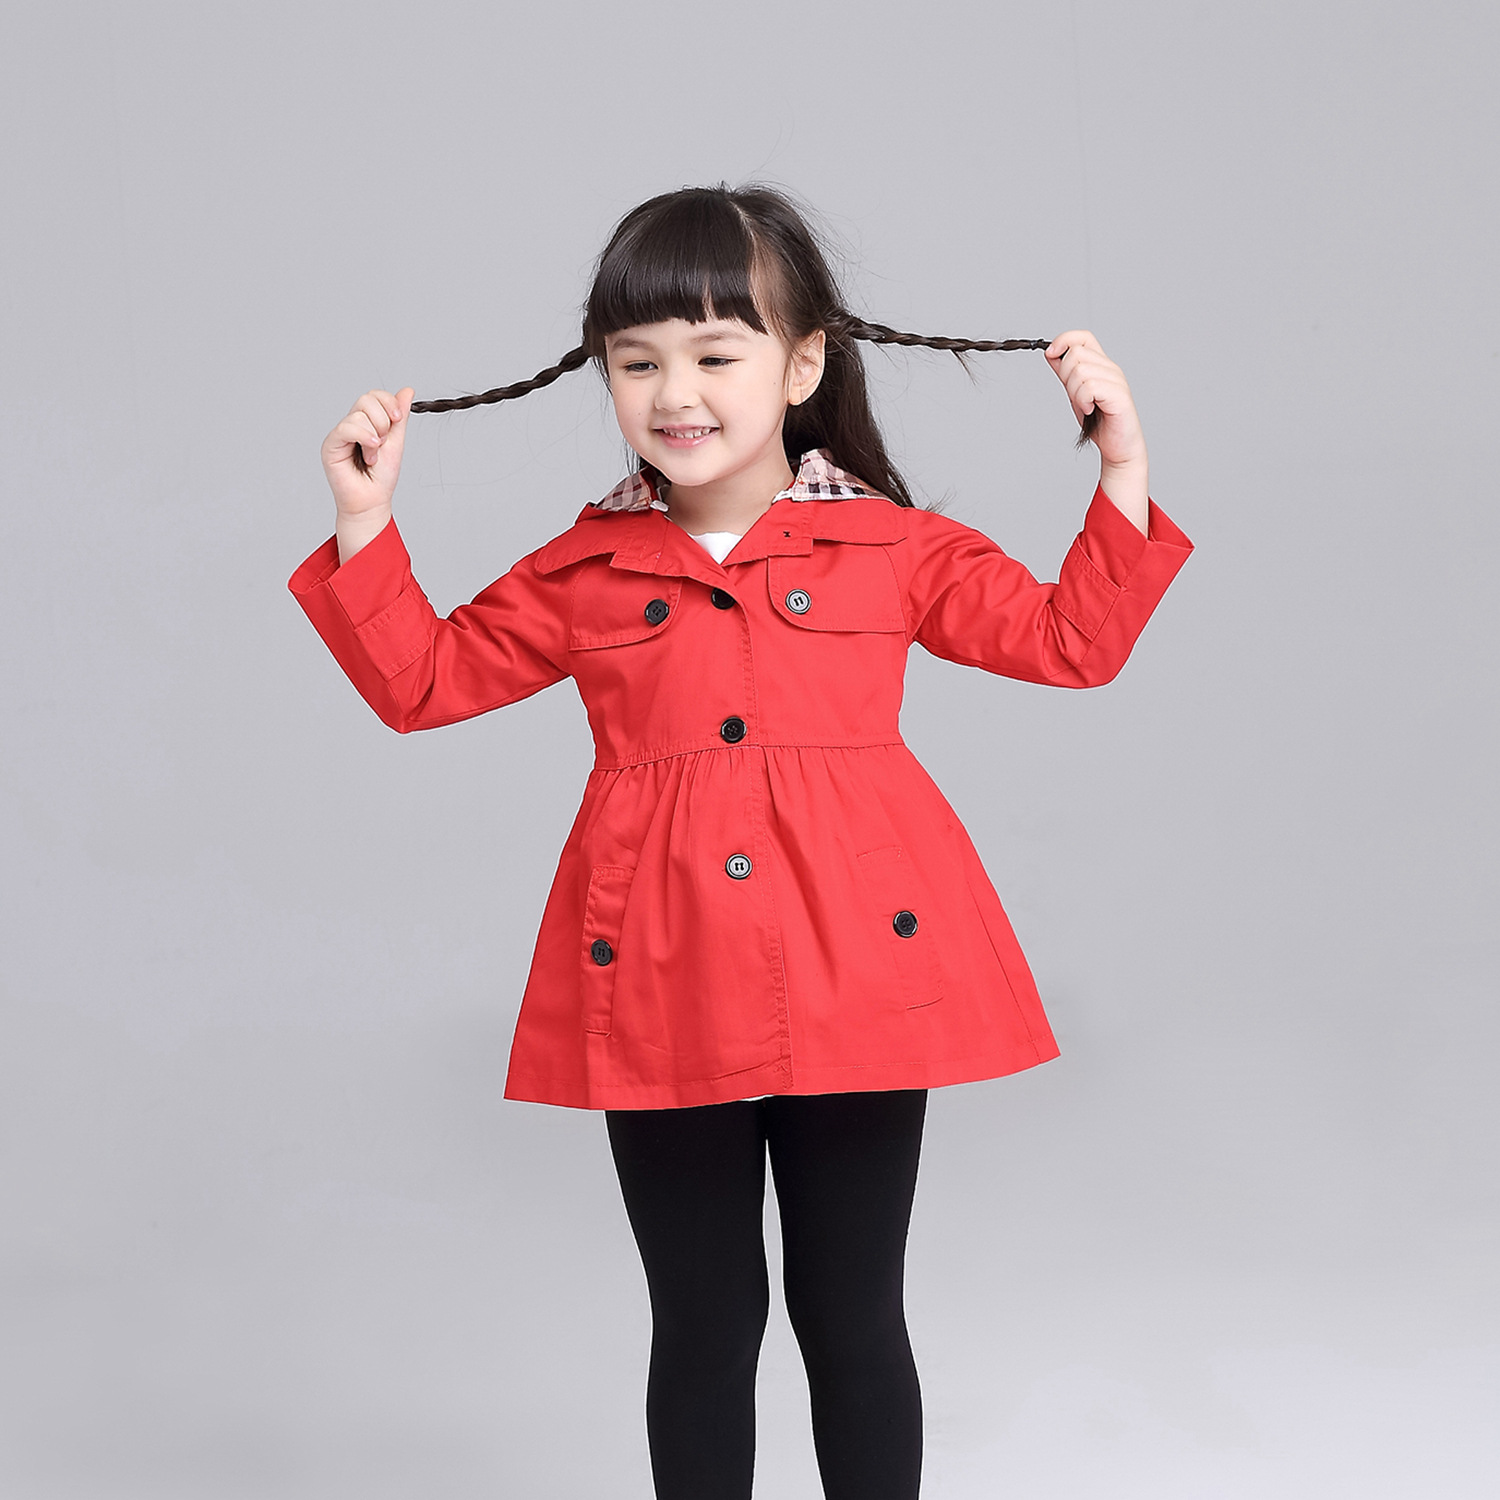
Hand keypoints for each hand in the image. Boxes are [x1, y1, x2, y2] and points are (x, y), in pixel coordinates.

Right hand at [320, 387, 414, 519]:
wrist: (372, 502)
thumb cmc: (381, 477)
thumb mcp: (396, 442)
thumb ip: (399, 417)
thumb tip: (407, 390)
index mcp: (366, 423)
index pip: (374, 395)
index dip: (389, 402)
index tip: (398, 419)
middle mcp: (351, 425)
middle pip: (367, 399)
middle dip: (384, 421)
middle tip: (384, 443)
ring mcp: (340, 434)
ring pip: (359, 414)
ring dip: (375, 437)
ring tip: (373, 456)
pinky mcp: (331, 444)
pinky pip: (347, 427)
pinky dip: (363, 438)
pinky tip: (368, 454)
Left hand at [1045, 332, 1145, 468]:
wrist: (1117, 447)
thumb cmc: (1100, 422)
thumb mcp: (1075, 393)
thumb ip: (1066, 374)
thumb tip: (1051, 353)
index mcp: (1100, 365)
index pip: (1082, 337)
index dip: (1063, 340)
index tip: (1050, 354)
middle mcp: (1110, 368)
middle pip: (1076, 352)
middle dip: (1065, 376)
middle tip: (1075, 396)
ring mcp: (1116, 380)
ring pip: (1080, 370)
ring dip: (1074, 392)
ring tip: (1084, 406)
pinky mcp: (1119, 395)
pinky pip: (1090, 387)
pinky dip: (1083, 401)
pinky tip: (1089, 410)